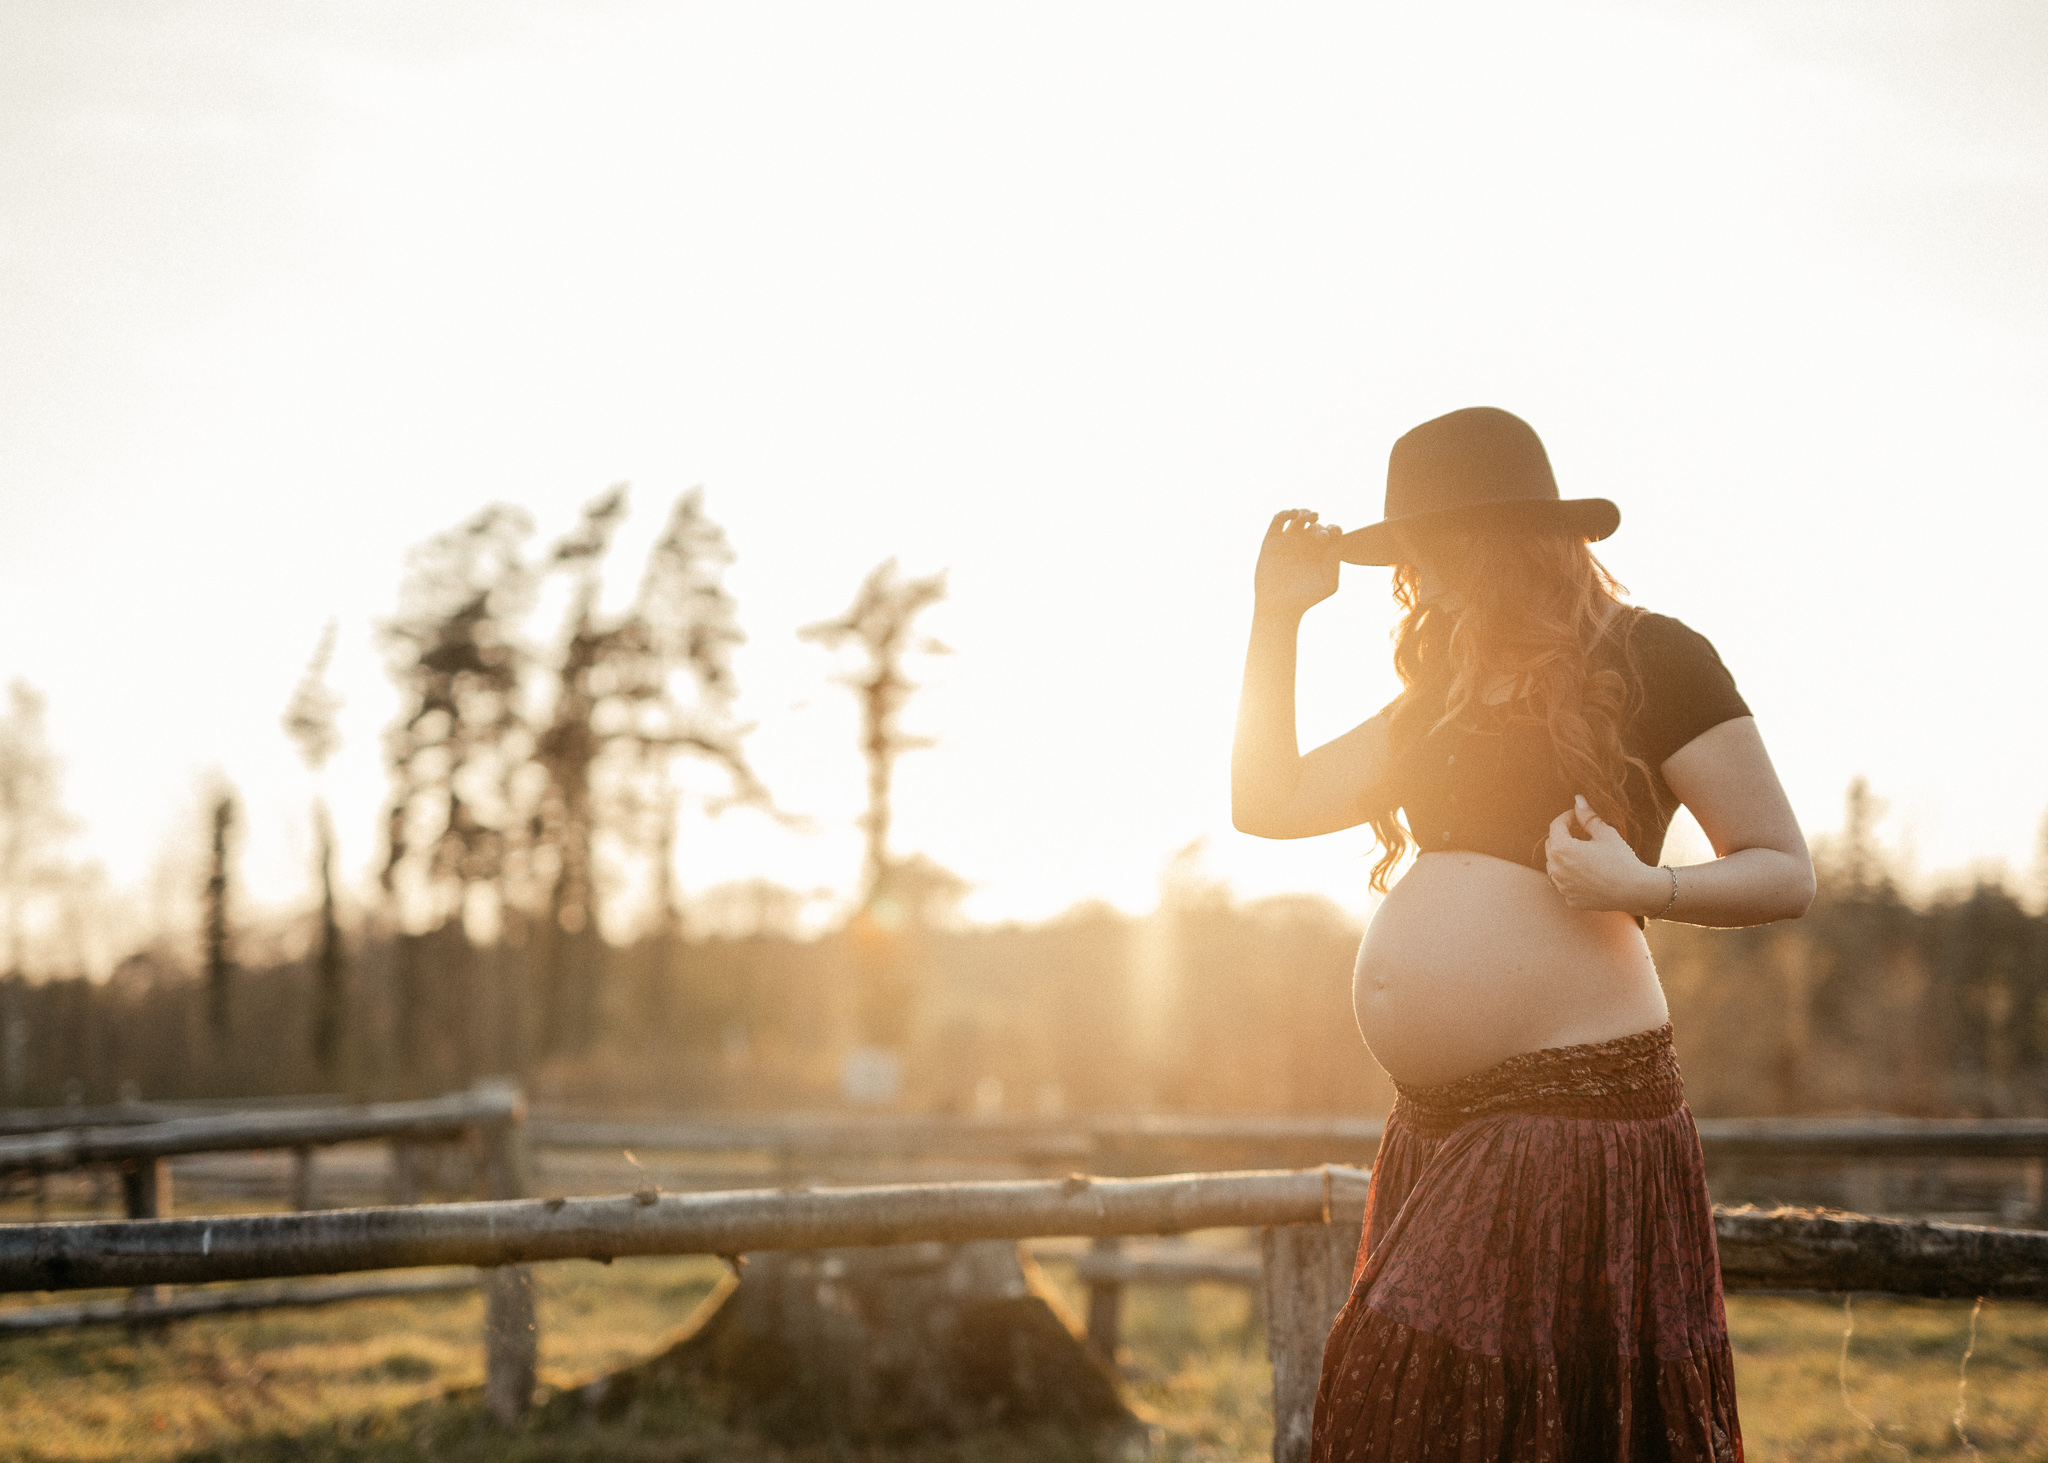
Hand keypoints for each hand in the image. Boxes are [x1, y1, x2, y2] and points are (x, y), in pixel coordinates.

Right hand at [1253, 509, 1342, 618]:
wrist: (1279, 606)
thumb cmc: (1306, 598)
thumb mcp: (1329, 582)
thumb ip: (1335, 560)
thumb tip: (1337, 539)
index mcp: (1320, 552)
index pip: (1331, 531)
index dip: (1334, 528)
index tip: (1333, 533)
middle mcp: (1305, 544)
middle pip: (1315, 522)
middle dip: (1319, 523)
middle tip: (1321, 535)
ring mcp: (1288, 541)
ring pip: (1297, 517)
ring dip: (1305, 512)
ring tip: (1310, 517)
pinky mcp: (1271, 541)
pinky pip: (1278, 520)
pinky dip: (1285, 513)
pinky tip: (1293, 513)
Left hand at [1544, 795, 1662, 913]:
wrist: (1636, 890)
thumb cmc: (1621, 860)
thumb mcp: (1605, 833)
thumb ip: (1587, 817)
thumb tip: (1578, 800)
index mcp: (1562, 850)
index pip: (1555, 826)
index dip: (1567, 817)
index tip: (1577, 815)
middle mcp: (1556, 870)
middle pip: (1551, 845)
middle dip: (1562, 835)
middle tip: (1579, 831)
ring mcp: (1562, 887)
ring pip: (1554, 865)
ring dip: (1563, 856)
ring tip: (1582, 851)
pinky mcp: (1570, 899)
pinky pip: (1563, 882)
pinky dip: (1569, 875)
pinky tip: (1585, 871)